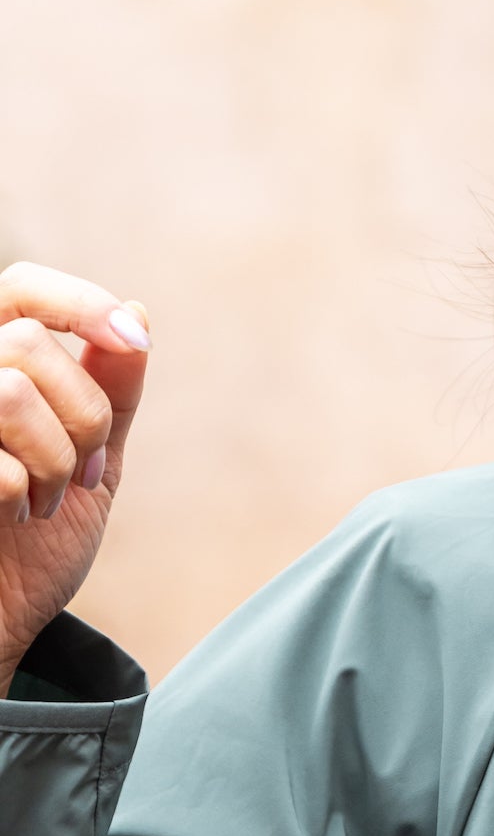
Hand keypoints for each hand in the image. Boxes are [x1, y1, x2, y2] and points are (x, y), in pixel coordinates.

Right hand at [0, 264, 152, 694]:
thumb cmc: (30, 547)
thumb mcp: (90, 461)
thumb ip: (110, 391)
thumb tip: (138, 312)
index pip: (21, 287)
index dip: (81, 304)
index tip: (134, 342)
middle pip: (28, 346)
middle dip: (81, 415)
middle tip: (80, 471)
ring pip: (11, 392)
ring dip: (53, 457)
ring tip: (44, 497)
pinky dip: (23, 490)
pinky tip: (13, 515)